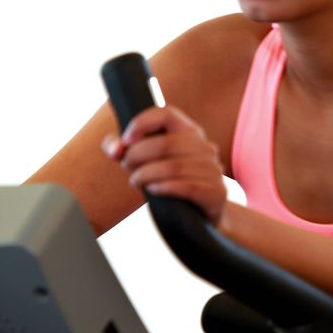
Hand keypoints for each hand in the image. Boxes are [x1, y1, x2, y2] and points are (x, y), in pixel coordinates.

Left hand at [102, 106, 227, 223]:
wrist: (199, 218)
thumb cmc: (168, 184)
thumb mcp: (144, 163)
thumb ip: (122, 150)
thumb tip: (115, 149)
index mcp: (189, 132)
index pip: (166, 114)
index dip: (142, 122)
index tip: (126, 139)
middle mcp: (205, 147)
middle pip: (166, 143)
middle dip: (138, 155)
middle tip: (126, 166)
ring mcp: (213, 170)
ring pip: (174, 167)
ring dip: (146, 174)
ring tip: (135, 181)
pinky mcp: (216, 192)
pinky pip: (188, 187)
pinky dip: (165, 187)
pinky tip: (153, 190)